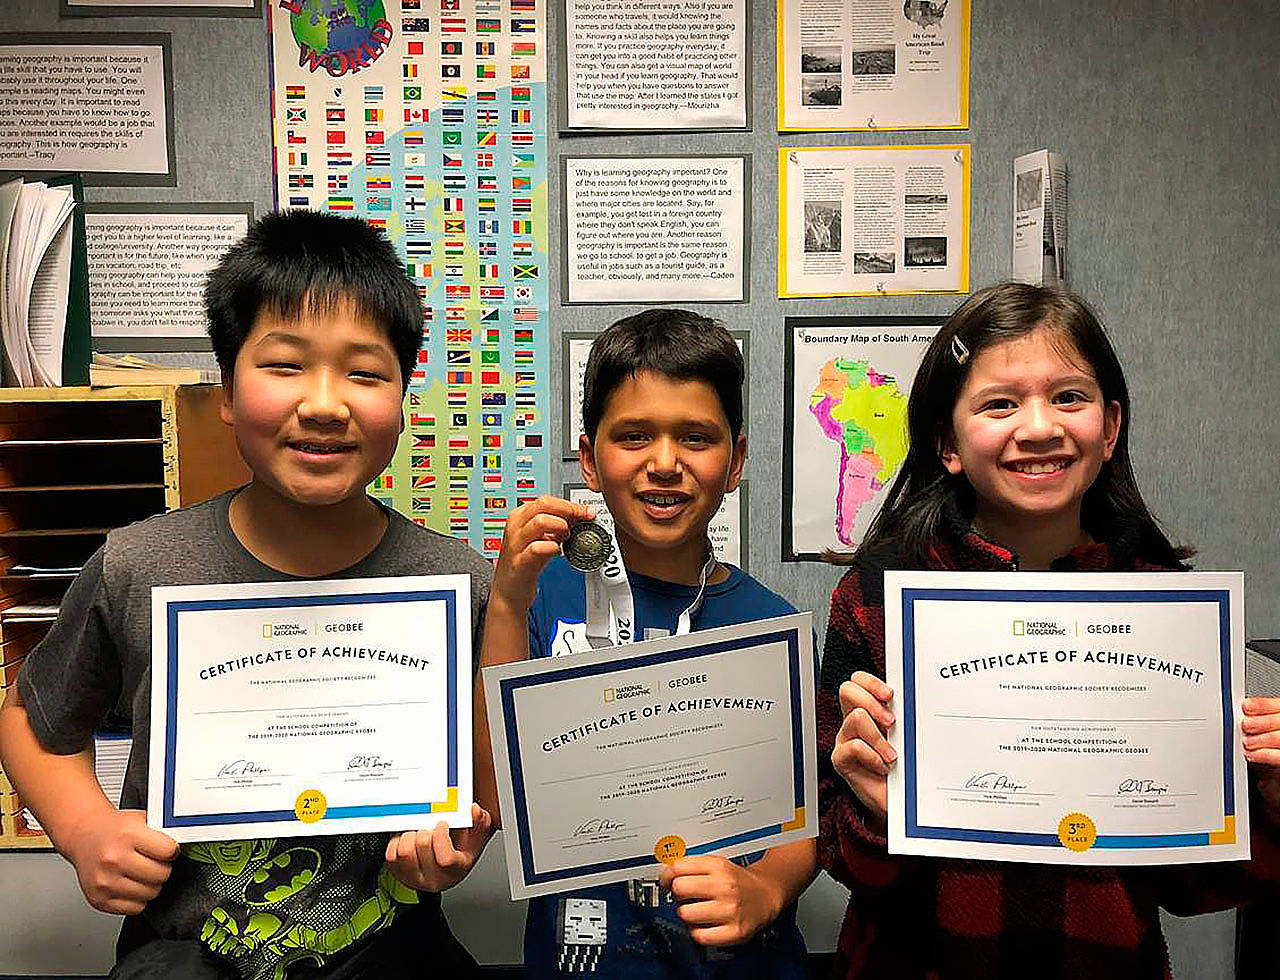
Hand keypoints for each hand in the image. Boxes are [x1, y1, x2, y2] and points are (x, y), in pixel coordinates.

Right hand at [61, 807, 178, 914]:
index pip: (169, 851)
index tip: (167, 850)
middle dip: (163, 868)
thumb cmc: (114, 829)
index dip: (172, 851)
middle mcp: (114, 859)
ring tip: (141, 872)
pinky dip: (137, 899)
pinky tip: (130, 884)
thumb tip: (184, 848)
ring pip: (151, 893)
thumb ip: (161, 833)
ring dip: (151, 884)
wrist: (84, 835)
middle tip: (153, 862)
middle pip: (162, 875)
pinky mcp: (99, 899)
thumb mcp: (140, 820)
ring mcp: (105, 881)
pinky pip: (135, 908)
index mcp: (128, 835)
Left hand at [384, 804, 492, 891]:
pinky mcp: (398, 873)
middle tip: (430, 825)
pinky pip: (391, 854)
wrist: (444, 870)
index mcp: (455, 870)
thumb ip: (479, 822)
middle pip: (422, 845)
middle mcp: (433, 878)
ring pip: (404, 850)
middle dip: (426, 828)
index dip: (441, 836)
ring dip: (410, 835)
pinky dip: (397, 842)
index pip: (445, 858)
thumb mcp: (476, 838)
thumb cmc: (459, 853)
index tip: (442, 824)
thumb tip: (473, 811)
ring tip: (418, 831)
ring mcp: (414, 878)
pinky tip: (408, 839)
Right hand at [491, 495, 595, 614]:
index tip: (586, 511)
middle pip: (543, 504)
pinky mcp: (520, 562)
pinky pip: (537, 548)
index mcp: (520, 516)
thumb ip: (557, 524)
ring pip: (540, 522)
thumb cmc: (526, 561)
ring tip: (566, 537)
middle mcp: (516, 526)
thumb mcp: (541, 537)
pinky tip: (557, 552)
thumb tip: (580, 515)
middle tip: (582, 521)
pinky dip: (552, 548)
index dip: (570, 504)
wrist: (510, 589)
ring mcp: (516, 543)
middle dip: (569, 510)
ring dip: (561, 527)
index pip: (547, 500)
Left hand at [658, 855, 781, 946]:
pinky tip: (704, 925)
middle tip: (685, 896)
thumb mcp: (716, 864)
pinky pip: (699, 936)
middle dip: (677, 894)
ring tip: (696, 910)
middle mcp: (725, 887)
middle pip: (679, 889)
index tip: (667, 882)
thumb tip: (665, 876)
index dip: (667, 876)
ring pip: (685, 914)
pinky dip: (697, 932)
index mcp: (719, 866)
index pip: (678, 868)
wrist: (765, 895)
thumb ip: (691, 866)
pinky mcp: (734, 932)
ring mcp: (730, 910)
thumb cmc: (736, 881)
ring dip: (686, 914)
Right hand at [831, 671, 895, 824]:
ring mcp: (846, 739)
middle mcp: (854, 722)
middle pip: (848, 690)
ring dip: (879, 737)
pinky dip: (873, 757)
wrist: (900, 804)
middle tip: (890, 721)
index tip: (890, 695)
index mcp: (870, 711)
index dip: (870, 682)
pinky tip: (883, 767)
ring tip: (891, 755)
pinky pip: (854, 747)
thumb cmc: (905, 769)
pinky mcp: (841, 759)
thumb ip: (904, 719)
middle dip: (872, 702)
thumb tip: (913, 701)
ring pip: (856, 718)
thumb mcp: (907, 738)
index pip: (858, 681)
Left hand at [1242, 697, 1279, 816]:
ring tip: (1247, 742)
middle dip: (1262, 722)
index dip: (1264, 706)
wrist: (1275, 790)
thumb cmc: (1268, 762)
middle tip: (1246, 725)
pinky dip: (1265, 755)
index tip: (1247, 706)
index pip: (1279, 708)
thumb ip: (1256, 728)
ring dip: (1262, 738)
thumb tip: (1238, 714)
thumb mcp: (1261, 741)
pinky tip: (1251, 754)